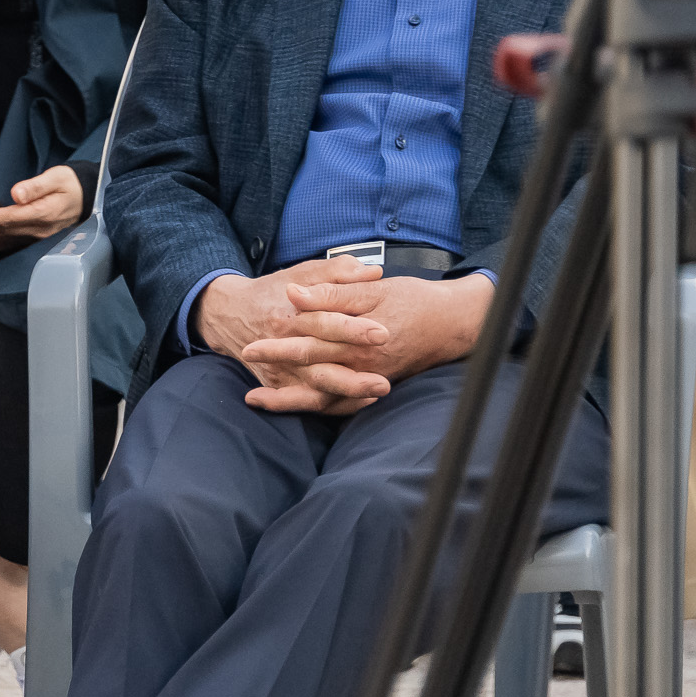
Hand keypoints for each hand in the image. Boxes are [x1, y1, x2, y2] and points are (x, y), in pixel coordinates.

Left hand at [0, 164, 82, 258]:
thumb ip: (36, 186)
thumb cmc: (69, 184)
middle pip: (0, 232)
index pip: (11, 219)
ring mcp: (31, 238)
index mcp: (43, 214)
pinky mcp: (27, 239)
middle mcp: (35, 231)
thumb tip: (17, 194)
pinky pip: (3, 245)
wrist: (85, 199)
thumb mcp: (57, 178)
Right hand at [197, 258, 393, 413]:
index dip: (353, 329)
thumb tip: (374, 272)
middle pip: (319, 364)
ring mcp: (278, 369)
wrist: (230, 314)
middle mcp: (281, 345)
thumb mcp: (302, 272)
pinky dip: (334, 405)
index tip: (383, 332)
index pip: (323, 323)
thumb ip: (339, 271)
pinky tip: (361, 401)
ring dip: (347, 394)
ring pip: (314, 389)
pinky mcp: (278, 384)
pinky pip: (307, 402)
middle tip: (385, 379)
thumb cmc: (273, 291)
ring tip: (379, 392)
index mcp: (289, 314)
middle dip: (353, 374)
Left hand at [235, 271, 496, 407]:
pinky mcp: (373, 384)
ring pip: (322, 394)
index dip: (278, 341)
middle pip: (309, 367)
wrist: (451, 323)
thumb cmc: (411, 300)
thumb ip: (331, 293)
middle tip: (244, 365)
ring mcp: (367, 377)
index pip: (309, 339)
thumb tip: (294, 295)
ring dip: (289, 398)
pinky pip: (341, 403)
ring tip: (257, 399)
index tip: (250, 339)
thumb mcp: (371, 290)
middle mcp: (360, 362)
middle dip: (275, 368)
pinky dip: (317, 405)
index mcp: (356, 335)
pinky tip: (296, 405)